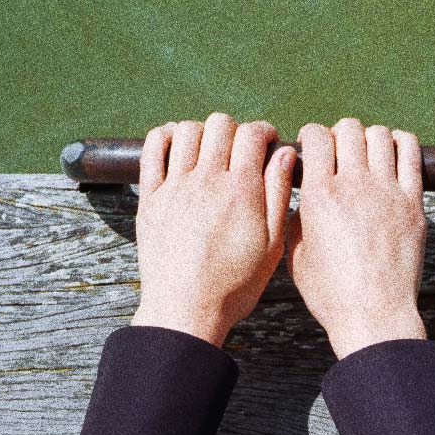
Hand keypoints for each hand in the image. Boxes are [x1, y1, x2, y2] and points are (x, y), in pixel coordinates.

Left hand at [130, 113, 297, 347]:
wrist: (185, 310)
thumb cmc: (232, 285)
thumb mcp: (271, 245)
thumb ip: (277, 194)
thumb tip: (284, 154)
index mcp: (241, 191)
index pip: (252, 134)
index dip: (263, 132)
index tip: (266, 144)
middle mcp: (207, 181)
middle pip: (220, 124)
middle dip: (235, 130)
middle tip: (239, 150)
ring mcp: (175, 187)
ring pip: (186, 130)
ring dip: (202, 131)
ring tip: (210, 150)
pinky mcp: (150, 198)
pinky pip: (152, 149)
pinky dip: (165, 136)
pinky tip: (176, 145)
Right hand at [286, 118, 428, 359]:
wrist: (374, 315)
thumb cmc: (332, 293)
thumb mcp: (297, 256)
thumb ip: (298, 220)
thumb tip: (304, 198)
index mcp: (320, 196)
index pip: (316, 136)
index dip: (311, 136)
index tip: (314, 150)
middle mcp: (354, 186)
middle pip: (349, 128)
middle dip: (339, 134)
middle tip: (340, 154)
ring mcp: (387, 192)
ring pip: (380, 135)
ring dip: (369, 138)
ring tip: (366, 156)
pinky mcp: (413, 203)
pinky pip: (411, 154)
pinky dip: (400, 144)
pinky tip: (392, 155)